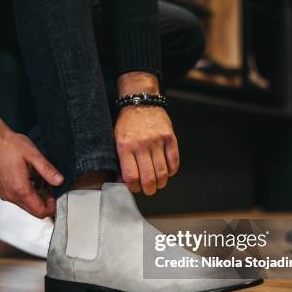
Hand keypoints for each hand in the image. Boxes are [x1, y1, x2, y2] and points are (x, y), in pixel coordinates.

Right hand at [0, 108, 63, 217]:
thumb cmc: (9, 145)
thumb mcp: (33, 155)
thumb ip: (47, 170)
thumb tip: (60, 181)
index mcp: (20, 189)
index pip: (40, 211)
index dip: (52, 207)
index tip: (55, 194)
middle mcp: (11, 195)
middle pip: (34, 211)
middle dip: (45, 202)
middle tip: (49, 184)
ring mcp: (6, 194)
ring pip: (27, 206)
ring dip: (36, 196)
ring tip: (38, 177)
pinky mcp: (3, 191)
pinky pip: (19, 199)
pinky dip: (27, 193)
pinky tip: (29, 177)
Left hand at [115, 72, 178, 194]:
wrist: (141, 102)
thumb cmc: (127, 124)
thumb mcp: (117, 141)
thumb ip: (120, 161)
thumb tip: (122, 181)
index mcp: (125, 147)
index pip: (131, 176)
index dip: (134, 188)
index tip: (136, 188)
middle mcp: (141, 145)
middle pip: (148, 177)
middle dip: (149, 189)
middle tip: (149, 190)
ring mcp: (157, 141)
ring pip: (162, 172)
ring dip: (161, 182)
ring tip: (158, 183)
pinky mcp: (169, 137)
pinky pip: (174, 160)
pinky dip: (171, 170)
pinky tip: (167, 171)